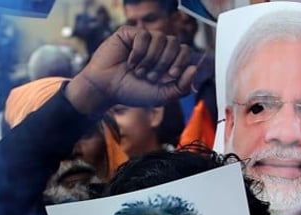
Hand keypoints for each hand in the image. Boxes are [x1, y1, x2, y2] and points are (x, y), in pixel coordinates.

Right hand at [65, 27, 196, 116]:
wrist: (107, 90)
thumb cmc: (132, 92)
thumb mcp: (161, 96)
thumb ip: (181, 88)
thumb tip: (194, 68)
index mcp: (167, 61)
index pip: (185, 51)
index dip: (181, 62)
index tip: (171, 75)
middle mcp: (157, 48)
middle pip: (175, 43)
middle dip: (164, 62)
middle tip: (151, 76)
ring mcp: (144, 39)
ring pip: (160, 38)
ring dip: (151, 60)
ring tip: (138, 72)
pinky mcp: (130, 33)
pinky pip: (144, 36)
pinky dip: (138, 53)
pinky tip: (129, 62)